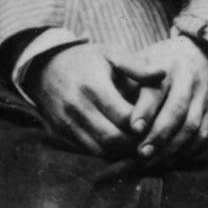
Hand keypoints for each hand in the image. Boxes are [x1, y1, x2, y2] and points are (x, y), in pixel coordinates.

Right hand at [28, 38, 207, 163]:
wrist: (45, 67)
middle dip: (135, 142)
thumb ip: (137, 67)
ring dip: (122, 152)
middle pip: (113, 137)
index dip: (143, 124)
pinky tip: (120, 146)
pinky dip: (106, 153)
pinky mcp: (62, 133)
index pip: (124, 116)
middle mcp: (78, 107)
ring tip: (139, 145)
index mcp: (93, 86)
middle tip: (152, 140)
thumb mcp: (111, 54)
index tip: (158, 123)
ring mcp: (67, 123)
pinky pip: (88, 151)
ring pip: (100, 150)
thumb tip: (162, 74)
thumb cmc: (86, 59)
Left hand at [113, 38, 207, 166]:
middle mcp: (189, 79)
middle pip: (176, 110)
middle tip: (141, 153)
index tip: (133, 128)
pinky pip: (202, 134)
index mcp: (168, 65)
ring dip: (171, 147)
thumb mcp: (143, 63)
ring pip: (191, 125)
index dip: (145, 110)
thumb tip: (109, 114)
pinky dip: (187, 150)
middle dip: (158, 135)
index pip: (157, 89)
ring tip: (153, 162)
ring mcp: (203, 94)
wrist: (201, 54)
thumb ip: (128, 85)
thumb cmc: (160, 64)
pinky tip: (170, 160)